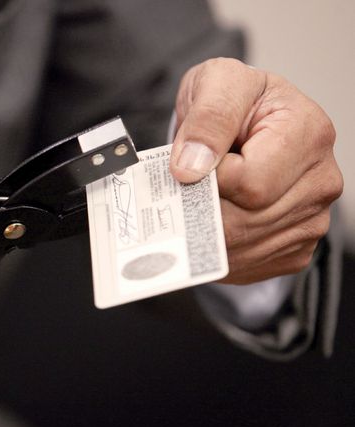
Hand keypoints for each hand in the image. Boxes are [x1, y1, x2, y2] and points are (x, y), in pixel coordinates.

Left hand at [169, 58, 342, 283]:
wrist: (243, 121)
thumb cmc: (234, 100)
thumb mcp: (216, 83)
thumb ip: (208, 118)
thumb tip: (192, 167)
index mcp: (309, 133)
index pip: (250, 183)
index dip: (210, 178)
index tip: (194, 161)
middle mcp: (320, 180)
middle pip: (245, 222)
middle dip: (202, 208)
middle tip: (185, 187)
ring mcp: (312, 219)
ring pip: (241, 248)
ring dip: (204, 231)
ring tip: (194, 202)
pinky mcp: (295, 246)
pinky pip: (246, 264)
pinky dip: (215, 249)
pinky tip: (210, 221)